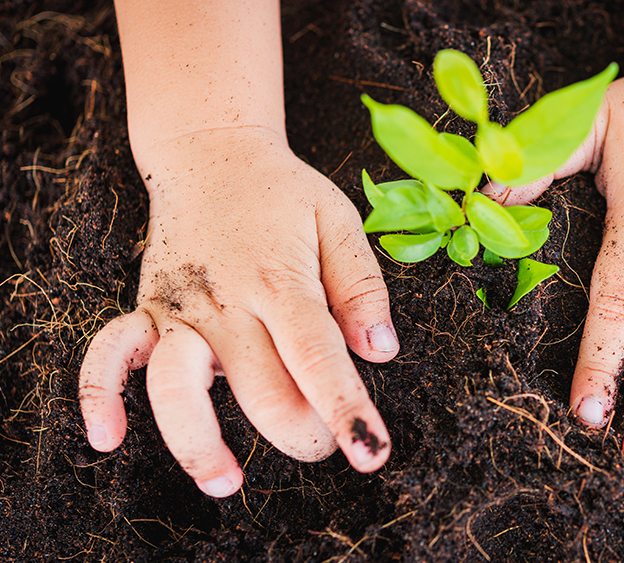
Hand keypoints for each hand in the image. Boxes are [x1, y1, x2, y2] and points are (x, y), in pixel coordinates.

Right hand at [79, 128, 397, 495]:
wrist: (210, 154)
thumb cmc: (284, 194)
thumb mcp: (338, 223)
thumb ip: (361, 287)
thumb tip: (380, 351)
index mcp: (280, 281)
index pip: (317, 359)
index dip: (346, 411)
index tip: (371, 453)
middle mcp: (226, 302)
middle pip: (259, 390)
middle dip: (299, 433)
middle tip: (326, 440)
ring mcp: (179, 309)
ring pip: (176, 388)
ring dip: (199, 443)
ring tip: (226, 481)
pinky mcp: (145, 310)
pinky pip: (108, 355)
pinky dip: (101, 397)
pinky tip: (111, 438)